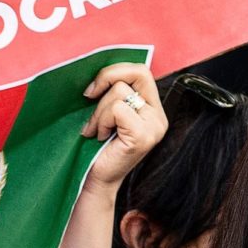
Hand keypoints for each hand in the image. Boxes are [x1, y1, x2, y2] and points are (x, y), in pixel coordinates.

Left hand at [81, 63, 167, 187]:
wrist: (95, 180)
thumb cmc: (96, 146)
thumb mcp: (106, 112)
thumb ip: (111, 91)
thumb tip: (97, 68)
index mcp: (152, 108)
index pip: (141, 71)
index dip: (115, 70)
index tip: (93, 88)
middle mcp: (158, 117)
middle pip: (137, 72)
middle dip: (106, 78)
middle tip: (88, 96)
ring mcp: (154, 126)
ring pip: (120, 92)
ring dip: (98, 111)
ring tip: (95, 130)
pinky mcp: (143, 135)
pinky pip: (117, 108)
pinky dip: (101, 120)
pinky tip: (99, 136)